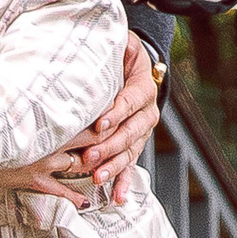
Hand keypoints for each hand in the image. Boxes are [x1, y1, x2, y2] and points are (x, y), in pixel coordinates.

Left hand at [12, 39, 161, 203]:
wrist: (133, 66)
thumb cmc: (118, 53)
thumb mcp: (119, 43)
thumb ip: (108, 43)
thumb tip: (90, 40)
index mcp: (144, 86)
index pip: (132, 100)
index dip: (118, 111)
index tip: (100, 123)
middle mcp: (147, 112)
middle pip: (131, 131)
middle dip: (110, 146)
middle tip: (89, 156)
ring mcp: (141, 131)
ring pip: (131, 151)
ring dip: (115, 166)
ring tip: (98, 178)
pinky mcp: (133, 145)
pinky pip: (131, 166)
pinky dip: (124, 182)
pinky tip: (117, 198)